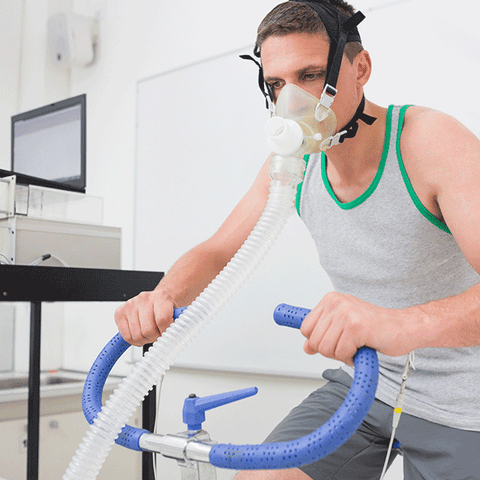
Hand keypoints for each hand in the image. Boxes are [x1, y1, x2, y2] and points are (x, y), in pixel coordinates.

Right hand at [114, 289, 176, 345]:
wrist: (157, 299)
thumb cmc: (165, 308)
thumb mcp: (176, 314)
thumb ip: (176, 324)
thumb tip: (174, 337)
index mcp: (161, 297)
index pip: (163, 320)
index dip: (165, 331)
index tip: (167, 332)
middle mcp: (144, 298)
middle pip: (148, 330)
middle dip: (154, 337)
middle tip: (157, 333)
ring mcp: (130, 304)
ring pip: (136, 335)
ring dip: (144, 339)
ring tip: (149, 333)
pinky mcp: (120, 312)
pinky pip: (126, 336)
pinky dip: (134, 340)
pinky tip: (139, 333)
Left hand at [300, 292, 414, 365]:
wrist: (404, 327)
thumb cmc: (376, 327)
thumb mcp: (343, 327)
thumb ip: (324, 334)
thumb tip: (307, 347)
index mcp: (331, 300)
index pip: (306, 328)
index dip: (318, 341)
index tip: (334, 340)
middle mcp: (336, 303)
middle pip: (314, 341)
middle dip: (331, 350)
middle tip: (349, 345)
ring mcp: (345, 313)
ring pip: (326, 349)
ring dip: (342, 355)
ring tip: (356, 346)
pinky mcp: (356, 327)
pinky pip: (341, 353)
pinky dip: (352, 358)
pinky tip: (362, 349)